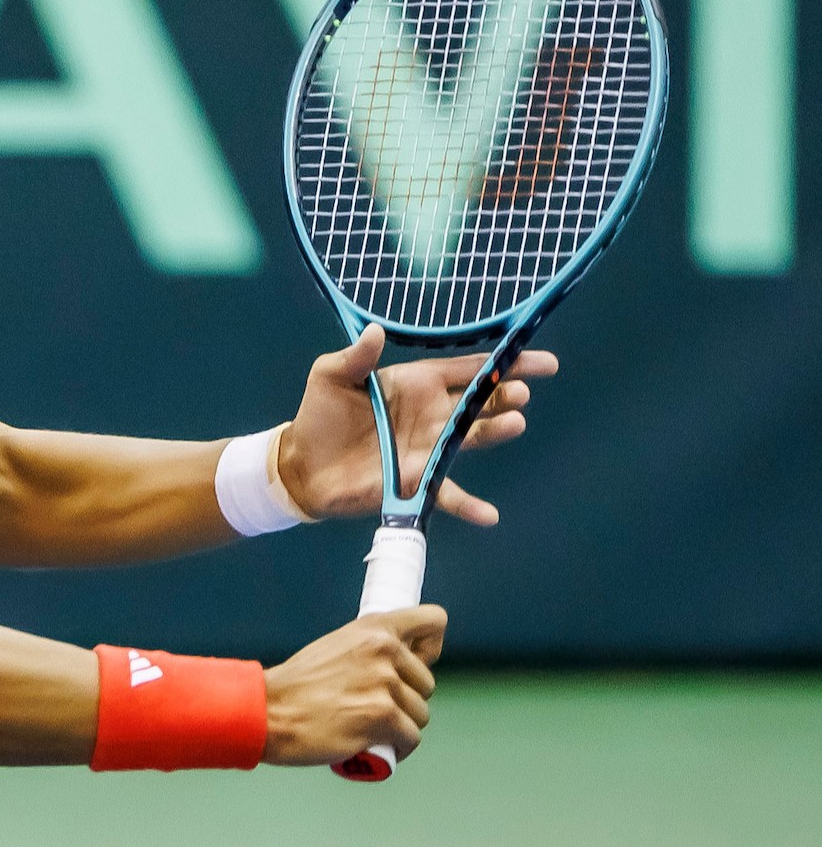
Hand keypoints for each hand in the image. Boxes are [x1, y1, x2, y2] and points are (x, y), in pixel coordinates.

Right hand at [262, 606, 445, 765]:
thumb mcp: (336, 648)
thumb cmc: (297, 686)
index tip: (420, 660)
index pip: (433, 621)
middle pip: (426, 682)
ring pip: (420, 714)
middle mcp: (384, 651)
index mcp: (374, 628)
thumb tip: (403, 662)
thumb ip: (369, 649)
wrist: (268, 710)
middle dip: (406, 699)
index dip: (430, 646)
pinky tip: (378, 747)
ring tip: (371, 728)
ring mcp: (385, 684)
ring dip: (401, 726)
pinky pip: (412, 738)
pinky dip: (398, 748)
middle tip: (375, 707)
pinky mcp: (383, 717)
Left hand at [276, 324, 557, 524]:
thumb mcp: (331, 376)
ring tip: (514, 424)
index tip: (544, 362)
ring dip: (494, 432)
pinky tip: (489, 515)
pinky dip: (469, 505)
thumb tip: (374, 331)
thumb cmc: (320, 414)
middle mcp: (433, 414)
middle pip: (479, 402)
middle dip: (503, 395)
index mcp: (417, 383)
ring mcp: (430, 448)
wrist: (303, 463)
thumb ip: (355, 357)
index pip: (471, 369)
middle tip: (519, 394)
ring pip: (471, 439)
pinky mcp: (418, 482)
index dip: (507, 362)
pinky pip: (449, 494)